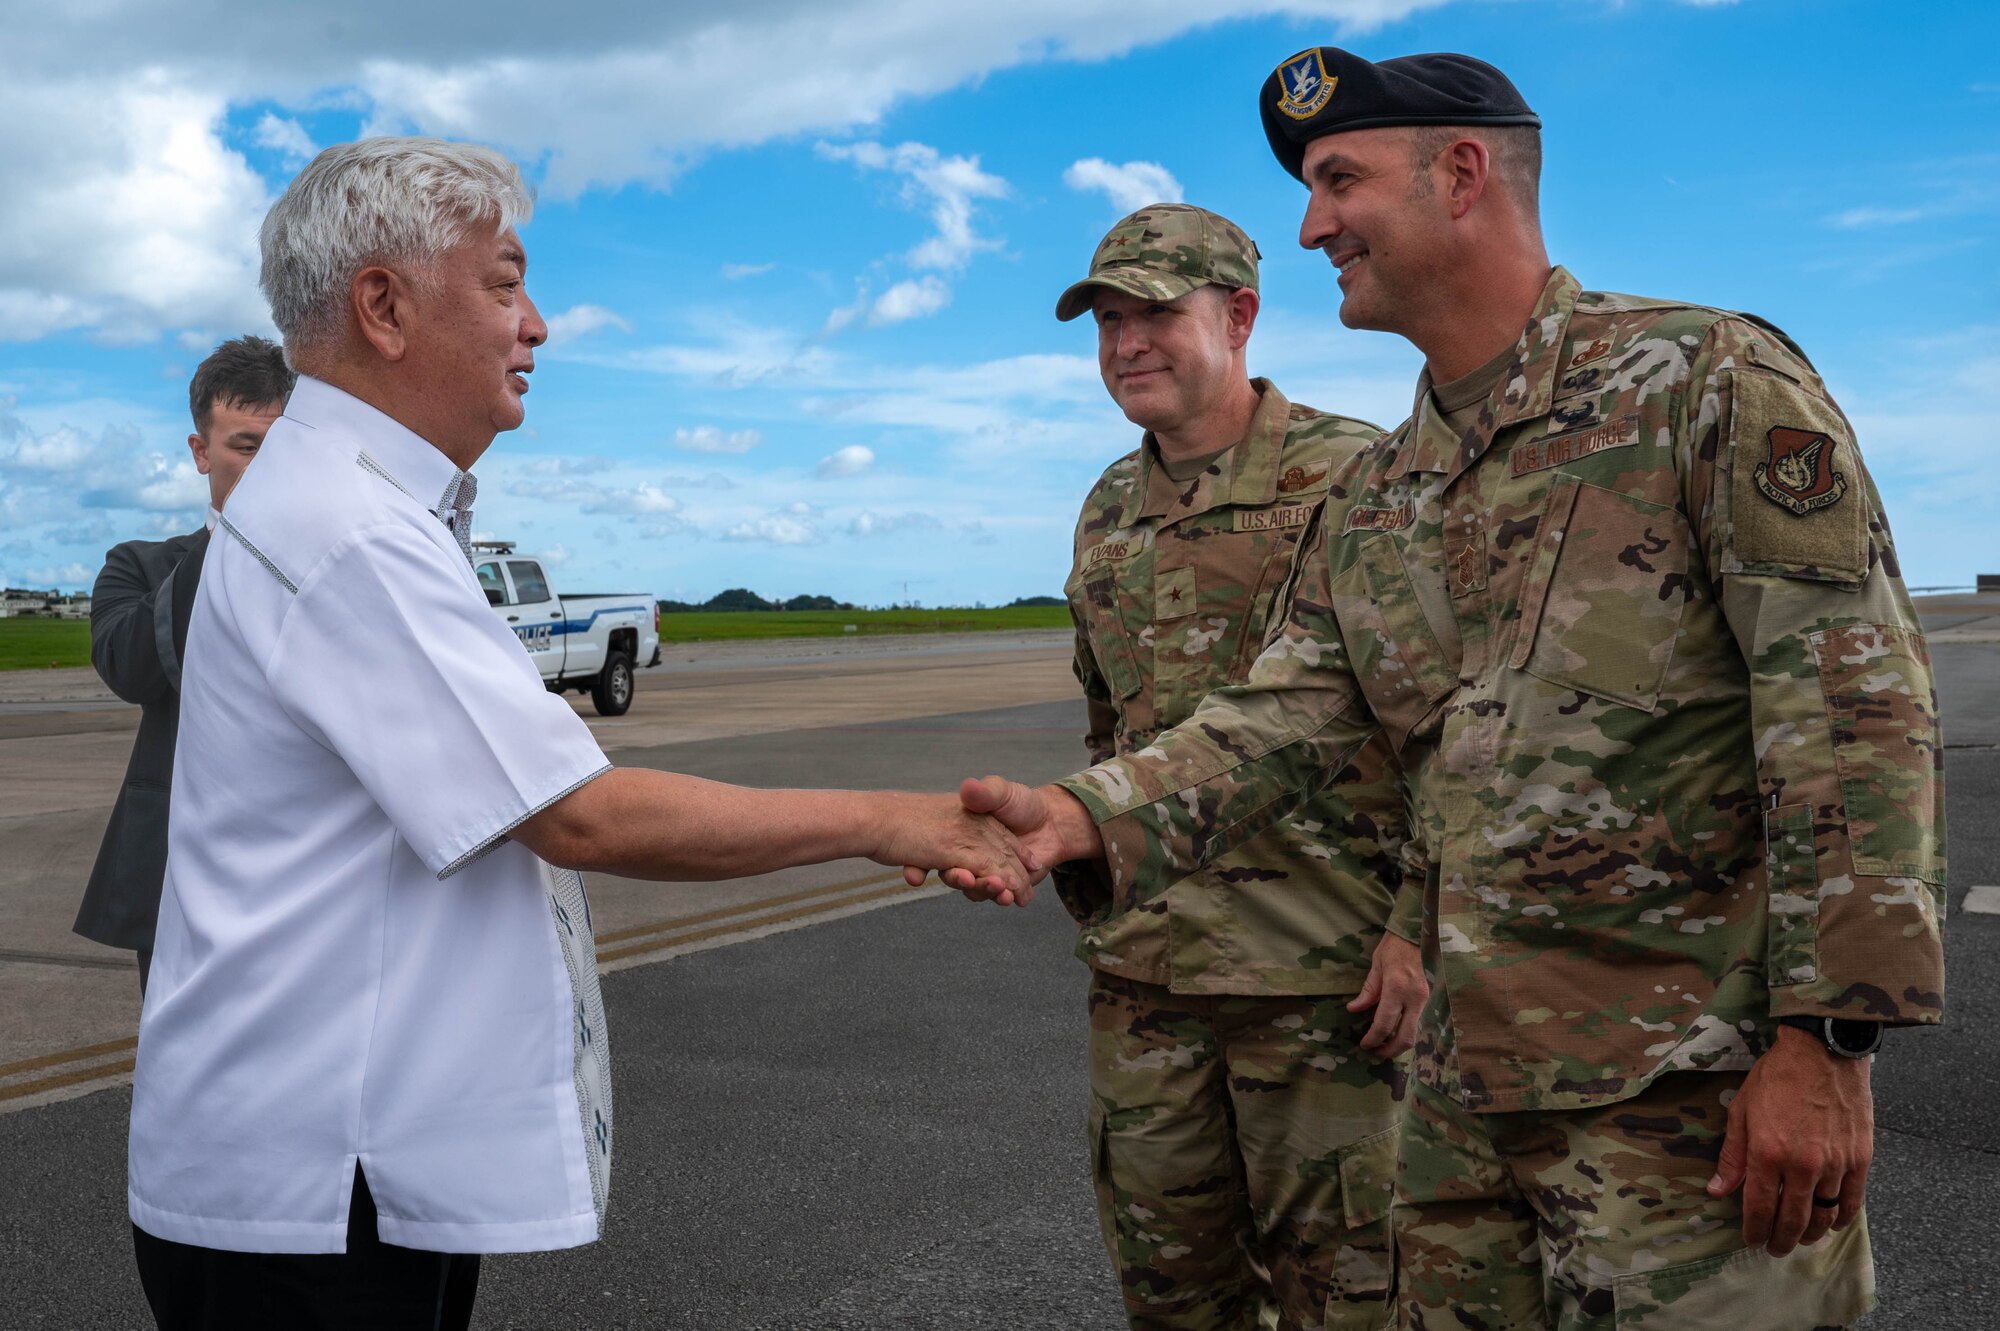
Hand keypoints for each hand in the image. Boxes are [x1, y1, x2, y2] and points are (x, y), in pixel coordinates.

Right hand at [903, 776, 1102, 905]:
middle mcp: (968, 852)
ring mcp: (984, 871)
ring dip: (982, 889)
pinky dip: (999, 895)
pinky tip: (1011, 896)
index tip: (917, 871)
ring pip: (974, 885)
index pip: (938, 848)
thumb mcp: (1001, 791)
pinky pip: (994, 893)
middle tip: (966, 878)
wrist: (1053, 821)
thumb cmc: (1022, 803)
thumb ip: (985, 793)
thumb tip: (968, 787)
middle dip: (958, 878)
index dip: (922, 861)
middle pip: (954, 871)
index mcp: (962, 831)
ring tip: (997, 888)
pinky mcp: (1003, 885)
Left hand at [1348, 931, 1424, 1056]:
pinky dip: (1406, 1032)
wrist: (1418, 933)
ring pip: (1415, 1032)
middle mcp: (1414, 997)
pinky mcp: (1428, 999)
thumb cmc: (1394, 946)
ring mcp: (1425, 999)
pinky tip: (1394, 1032)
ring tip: (1383, 1045)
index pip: (1385, 1023)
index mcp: (1397, 988)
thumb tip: (1354, 1010)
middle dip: (1390, 1050)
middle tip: (1375, 1052)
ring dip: (1399, 1044)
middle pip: (1406, 1037)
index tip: (1364, 1044)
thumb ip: (1368, 991)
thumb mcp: (1376, 965)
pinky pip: (1417, 1022)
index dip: (1373, 1038)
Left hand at [1706, 1025, 1873, 1254]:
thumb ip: (1732, 1155)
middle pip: (1793, 1220)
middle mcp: (1802, 1165)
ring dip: (1810, 1235)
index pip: (1759, 1207)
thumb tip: (1718, 1189)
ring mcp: (1835, 1164)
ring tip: (1800, 1239)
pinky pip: (1852, 1202)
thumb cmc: (1777, 1076)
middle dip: (1781, 1240)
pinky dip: (1841, 1219)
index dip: (1754, 1230)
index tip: (1751, 1241)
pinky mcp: (1860, 1159)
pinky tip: (1831, 1224)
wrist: (1823, 1052)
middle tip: (1774, 1249)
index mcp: (1768, 1153)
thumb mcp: (1742, 1110)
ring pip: (1823, 1216)